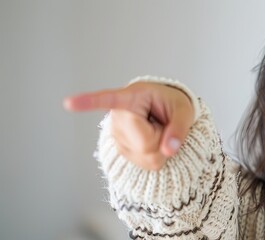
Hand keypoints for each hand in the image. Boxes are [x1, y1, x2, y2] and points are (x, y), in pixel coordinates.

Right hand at [64, 82, 194, 170]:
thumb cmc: (173, 105)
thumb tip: (169, 150)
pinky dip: (157, 154)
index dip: (89, 102)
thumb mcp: (184, 110)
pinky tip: (152, 139)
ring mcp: (117, 135)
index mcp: (132, 97)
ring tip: (157, 129)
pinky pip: (147, 161)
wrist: (165, 111)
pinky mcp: (122, 149)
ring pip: (147, 155)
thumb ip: (179, 128)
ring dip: (160, 147)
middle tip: (162, 123)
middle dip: (162, 139)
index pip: (110, 100)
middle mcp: (118, 116)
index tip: (68, 103)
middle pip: (145, 143)